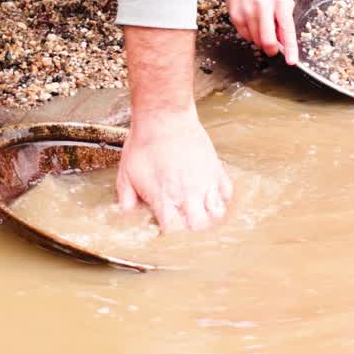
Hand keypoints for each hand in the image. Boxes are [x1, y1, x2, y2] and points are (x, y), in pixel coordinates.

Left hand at [116, 108, 232, 231]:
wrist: (163, 117)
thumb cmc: (144, 143)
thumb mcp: (126, 173)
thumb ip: (126, 199)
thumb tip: (127, 216)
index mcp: (165, 198)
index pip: (174, 232)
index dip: (172, 237)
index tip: (168, 234)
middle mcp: (188, 194)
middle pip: (200, 228)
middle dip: (194, 231)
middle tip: (187, 226)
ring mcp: (205, 182)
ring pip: (218, 214)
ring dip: (210, 217)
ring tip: (201, 214)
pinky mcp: (216, 169)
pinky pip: (226, 193)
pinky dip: (221, 198)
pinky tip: (210, 196)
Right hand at [219, 0, 298, 64]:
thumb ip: (285, 19)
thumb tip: (284, 42)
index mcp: (279, 2)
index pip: (286, 29)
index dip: (290, 48)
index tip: (291, 61)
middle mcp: (263, 7)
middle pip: (267, 41)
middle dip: (271, 50)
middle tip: (273, 48)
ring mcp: (247, 13)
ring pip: (256, 41)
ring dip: (261, 40)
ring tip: (261, 25)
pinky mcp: (236, 17)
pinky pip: (245, 36)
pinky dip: (250, 35)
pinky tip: (251, 22)